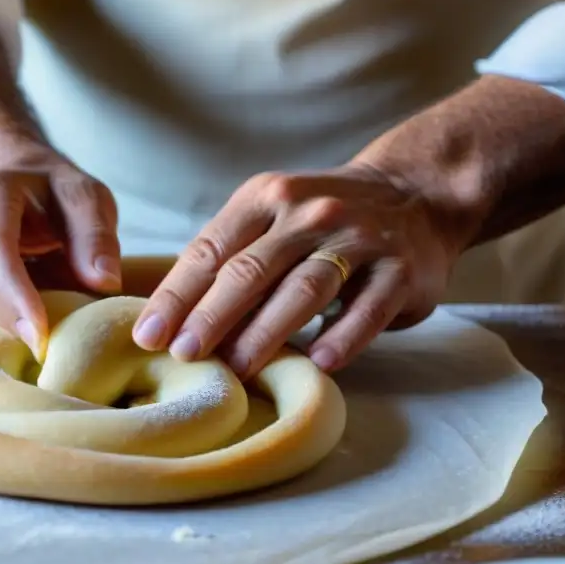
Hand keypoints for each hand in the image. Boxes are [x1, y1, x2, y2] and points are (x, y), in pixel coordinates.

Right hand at [0, 136, 120, 357]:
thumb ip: (96, 234)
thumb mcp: (84, 196)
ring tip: (39, 304)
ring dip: (6, 324)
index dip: (15, 298)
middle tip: (61, 328)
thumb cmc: (48, 192)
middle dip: (20, 321)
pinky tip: (12, 307)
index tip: (40, 336)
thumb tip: (105, 281)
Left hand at [131, 165, 464, 375]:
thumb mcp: (272, 218)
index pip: (211, 249)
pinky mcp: (400, 269)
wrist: (415, 194)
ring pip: (304, 288)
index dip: (177, 295)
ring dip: (265, 332)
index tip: (149, 335)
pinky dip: (343, 335)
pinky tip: (318, 362)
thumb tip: (170, 320)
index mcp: (266, 198)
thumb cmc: (321, 221)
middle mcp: (310, 213)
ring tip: (236, 369)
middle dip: (211, 316)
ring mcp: (358, 238)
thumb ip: (231, 257)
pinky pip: (368, 306)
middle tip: (184, 356)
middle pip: (251, 270)